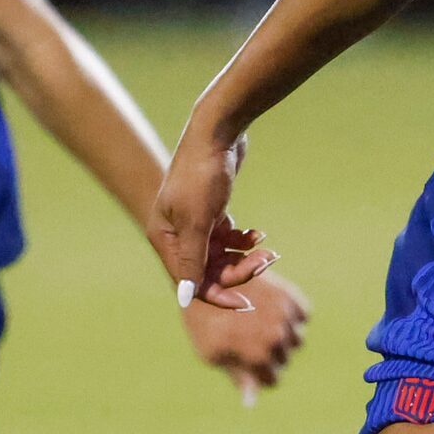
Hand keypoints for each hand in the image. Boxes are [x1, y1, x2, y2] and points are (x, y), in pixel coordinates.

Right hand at [147, 125, 274, 308]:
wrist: (218, 131)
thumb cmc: (203, 174)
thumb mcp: (199, 221)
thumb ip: (192, 260)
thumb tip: (185, 298)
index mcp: (165, 237)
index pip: (190, 281)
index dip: (218, 294)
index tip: (247, 302)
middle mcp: (176, 233)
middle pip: (208, 270)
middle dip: (238, 270)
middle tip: (268, 260)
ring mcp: (194, 222)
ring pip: (221, 256)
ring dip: (245, 257)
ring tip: (269, 250)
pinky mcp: (212, 211)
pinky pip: (227, 239)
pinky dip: (243, 240)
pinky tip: (259, 235)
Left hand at [182, 270, 310, 403]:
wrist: (205, 273)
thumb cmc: (203, 319)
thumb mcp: (213, 353)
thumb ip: (237, 377)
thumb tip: (251, 402)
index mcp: (257, 356)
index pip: (273, 380)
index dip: (258, 374)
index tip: (245, 361)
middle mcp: (276, 336)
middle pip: (285, 360)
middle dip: (269, 355)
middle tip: (247, 338)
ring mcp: (285, 315)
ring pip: (296, 339)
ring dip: (282, 336)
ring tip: (258, 323)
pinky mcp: (290, 296)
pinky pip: (302, 317)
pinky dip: (290, 316)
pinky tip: (270, 309)